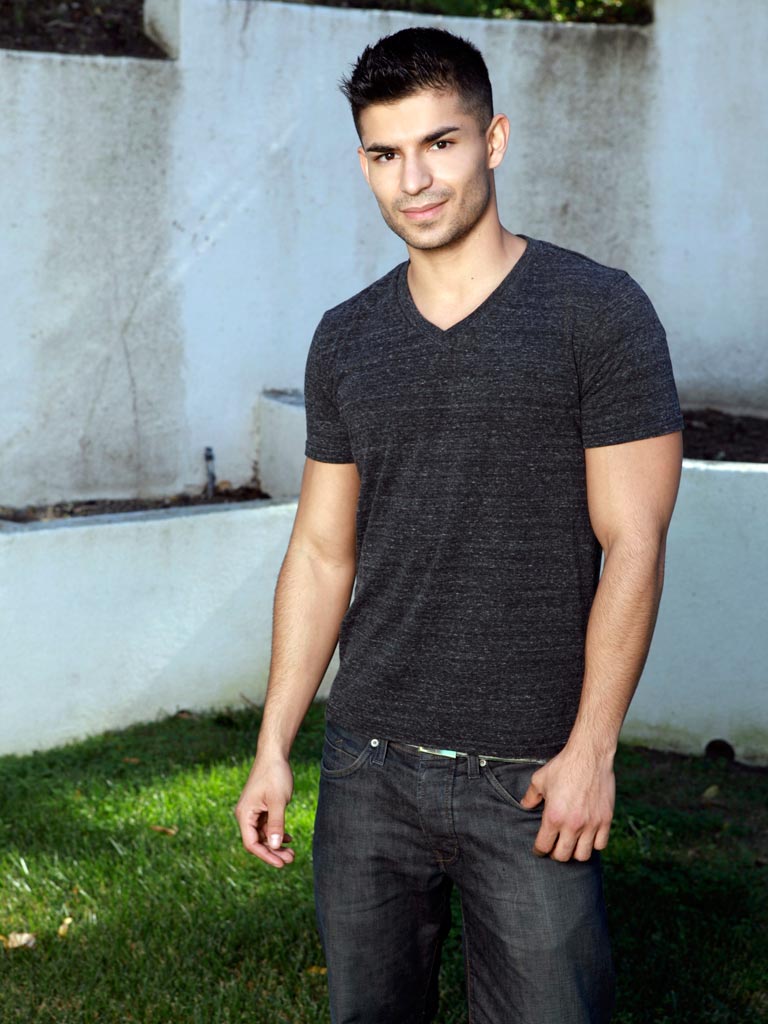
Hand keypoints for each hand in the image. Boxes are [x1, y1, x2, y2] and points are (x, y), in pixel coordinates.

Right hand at [234, 756, 295, 867]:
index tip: (281, 863)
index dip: (266, 856)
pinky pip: (266, 826)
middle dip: (273, 852)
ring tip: (292, 853)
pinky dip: (276, 833)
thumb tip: (274, 846)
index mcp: (244, 814)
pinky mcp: (260, 807)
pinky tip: (288, 838)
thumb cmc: (275, 775)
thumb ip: (276, 824)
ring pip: (263, 835)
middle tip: (291, 859)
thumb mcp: (278, 801)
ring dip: (276, 844)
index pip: (251, 843)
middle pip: (257, 842)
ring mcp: (253, 811)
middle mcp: (246, 815)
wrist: (274, 754)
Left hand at [518, 745, 614, 861]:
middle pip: (563, 856)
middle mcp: (572, 825)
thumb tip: (525, 805)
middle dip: (556, 854)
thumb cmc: (563, 766)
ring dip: (575, 852)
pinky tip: (588, 837)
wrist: (589, 756)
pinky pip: (601, 844)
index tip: (539, 849)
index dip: (539, 850)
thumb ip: (530, 796)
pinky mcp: (605, 820)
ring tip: (572, 844)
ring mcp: (591, 824)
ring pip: (583, 855)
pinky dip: (594, 844)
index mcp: (553, 817)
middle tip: (554, 847)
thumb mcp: (540, 779)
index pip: (543, 846)